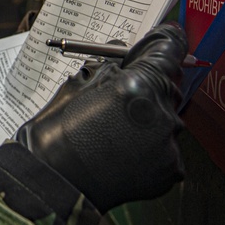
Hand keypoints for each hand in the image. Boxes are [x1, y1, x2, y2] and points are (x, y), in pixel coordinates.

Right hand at [14, 23, 188, 211]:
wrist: (53, 181)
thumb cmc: (59, 133)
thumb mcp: (80, 83)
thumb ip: (114, 64)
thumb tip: (131, 54)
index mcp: (138, 86)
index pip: (171, 50)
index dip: (164, 43)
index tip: (163, 43)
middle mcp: (160, 114)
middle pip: (170, 85)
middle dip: (151, 87)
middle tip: (124, 98)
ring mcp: (167, 145)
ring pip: (169, 119)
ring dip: (151, 120)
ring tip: (118, 133)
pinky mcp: (170, 170)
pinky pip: (168, 148)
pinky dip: (151, 148)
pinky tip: (125, 153)